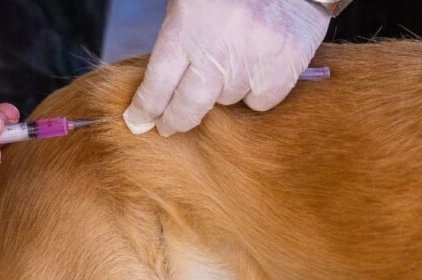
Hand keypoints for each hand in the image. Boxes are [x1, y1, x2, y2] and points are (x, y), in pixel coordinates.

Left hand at [124, 0, 329, 136]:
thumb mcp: (192, 6)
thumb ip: (179, 42)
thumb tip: (163, 89)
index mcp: (187, 27)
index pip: (157, 84)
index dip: (145, 108)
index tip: (139, 121)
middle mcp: (218, 50)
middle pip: (189, 107)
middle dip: (175, 121)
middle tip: (169, 126)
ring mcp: (252, 62)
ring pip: (226, 102)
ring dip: (223, 90)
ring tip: (231, 61)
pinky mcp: (283, 70)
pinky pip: (260, 102)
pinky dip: (256, 92)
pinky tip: (257, 66)